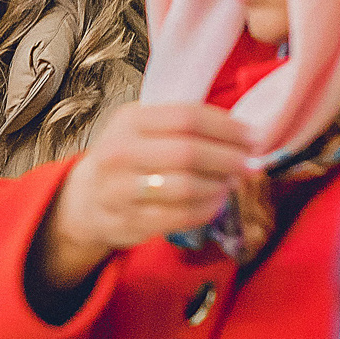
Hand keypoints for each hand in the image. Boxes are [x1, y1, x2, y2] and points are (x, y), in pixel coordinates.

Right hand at [36, 104, 253, 289]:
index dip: (226, 127)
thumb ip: (184, 126)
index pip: (187, 117)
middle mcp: (120, 152)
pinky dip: (207, 210)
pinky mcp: (128, 221)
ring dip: (218, 186)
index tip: (252, 137)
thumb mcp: (144, 128)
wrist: (87, 197)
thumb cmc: (128, 157)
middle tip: (248, 164)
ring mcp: (120, 189)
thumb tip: (244, 134)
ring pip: (185, 187)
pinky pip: (180, 216)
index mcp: (129, 120)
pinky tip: (216, 203)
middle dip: (227, 159)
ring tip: (230, 183)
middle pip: (187, 152)